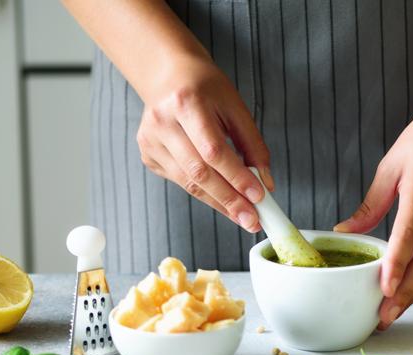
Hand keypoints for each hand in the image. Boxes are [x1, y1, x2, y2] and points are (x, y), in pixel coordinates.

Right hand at [136, 51, 271, 232]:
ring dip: (219, 203)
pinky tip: (220, 196)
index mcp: (186, 103)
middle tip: (252, 220)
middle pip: (199, 173)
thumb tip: (265, 184)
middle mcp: (162, 122)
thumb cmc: (206, 89)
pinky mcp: (147, 155)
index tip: (259, 197)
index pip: (214, 150)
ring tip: (242, 215)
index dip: (237, 177)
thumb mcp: (235, 108)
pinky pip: (180, 182)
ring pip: (188, 183)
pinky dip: (204, 192)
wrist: (168, 75)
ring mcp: (150, 141)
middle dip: (229, 200)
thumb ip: (252, 146)